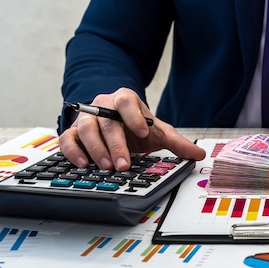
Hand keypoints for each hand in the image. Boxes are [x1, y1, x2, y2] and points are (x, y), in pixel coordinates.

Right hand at [59, 87, 205, 170]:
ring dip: (95, 149)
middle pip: (107, 122)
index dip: (134, 116)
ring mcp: (87, 118)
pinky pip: (68, 139)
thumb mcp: (158, 132)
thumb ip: (177, 143)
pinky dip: (73, 151)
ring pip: (86, 129)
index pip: (127, 102)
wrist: (117, 123)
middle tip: (123, 164)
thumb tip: (199, 154)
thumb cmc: (136, 126)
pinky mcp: (73, 132)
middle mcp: (103, 106)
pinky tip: (82, 164)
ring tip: (106, 167)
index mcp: (125, 100)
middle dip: (116, 144)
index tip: (144, 132)